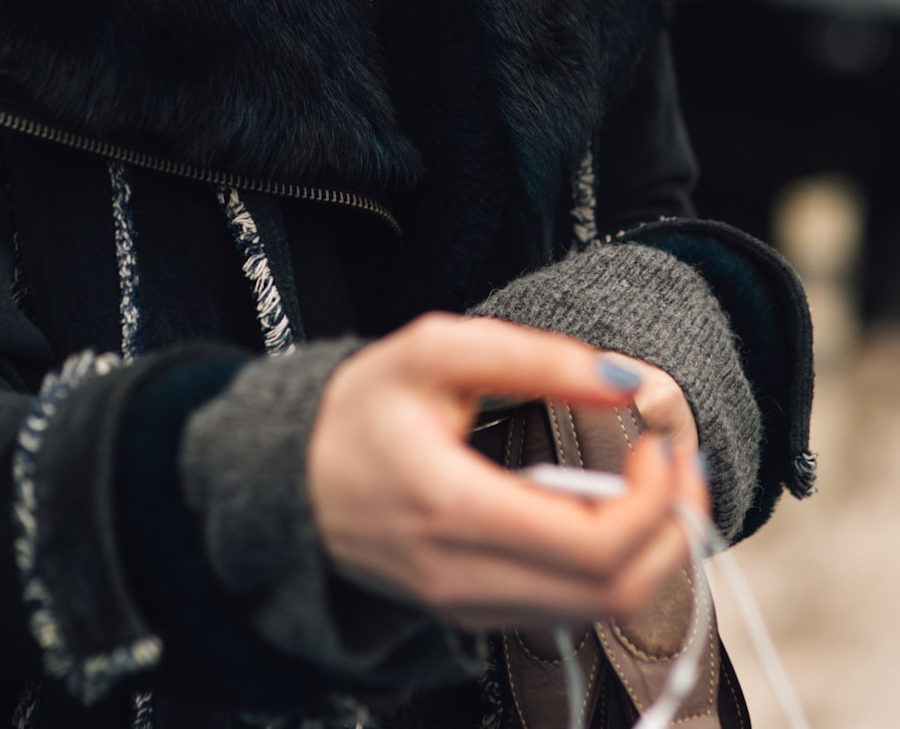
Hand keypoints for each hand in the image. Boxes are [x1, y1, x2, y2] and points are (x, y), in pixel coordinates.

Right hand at [306, 315, 708, 632]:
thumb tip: (624, 379)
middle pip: (613, 592)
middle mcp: (463, 577)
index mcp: (453, 508)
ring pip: (600, 613)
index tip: (658, 439)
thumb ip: (534, 356)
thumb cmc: (360, 409)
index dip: (655, 497)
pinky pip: (569, 611)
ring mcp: (469, 607)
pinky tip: (612, 510)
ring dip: (652, 552)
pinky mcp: (474, 616)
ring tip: (656, 482)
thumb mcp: (434, 350)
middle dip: (672, 527)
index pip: (595, 544)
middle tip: (678, 461)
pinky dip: (614, 567)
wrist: (287, 478)